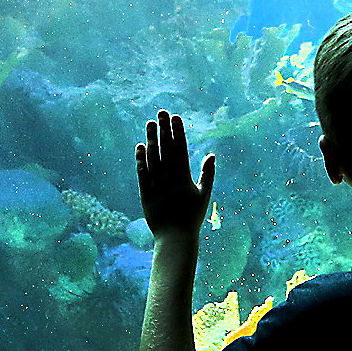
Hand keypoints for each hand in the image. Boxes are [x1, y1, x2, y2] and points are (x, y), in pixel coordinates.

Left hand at [137, 110, 214, 240]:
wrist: (175, 238)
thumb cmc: (192, 217)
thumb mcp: (204, 194)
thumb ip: (208, 173)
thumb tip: (212, 154)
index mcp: (184, 176)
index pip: (180, 148)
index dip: (177, 131)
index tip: (175, 117)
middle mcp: (169, 178)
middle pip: (165, 148)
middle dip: (163, 129)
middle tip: (160, 112)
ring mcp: (156, 184)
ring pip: (152, 157)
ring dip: (150, 138)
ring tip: (149, 123)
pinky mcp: (145, 192)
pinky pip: (142, 172)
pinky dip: (140, 158)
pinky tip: (140, 146)